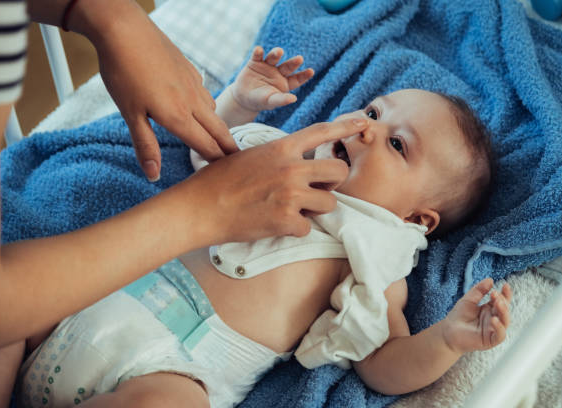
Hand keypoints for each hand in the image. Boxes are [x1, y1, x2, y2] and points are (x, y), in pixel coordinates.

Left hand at [76, 0, 236, 180]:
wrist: (125, 29)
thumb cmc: (123, 72)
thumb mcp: (130, 114)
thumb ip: (145, 145)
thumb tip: (154, 176)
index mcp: (178, 116)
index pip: (206, 145)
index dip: (217, 161)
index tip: (227, 173)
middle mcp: (192, 101)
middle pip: (218, 130)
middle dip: (228, 147)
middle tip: (238, 160)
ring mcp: (193, 83)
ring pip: (213, 110)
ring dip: (218, 126)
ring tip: (217, 136)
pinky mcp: (189, 68)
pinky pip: (204, 92)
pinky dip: (206, 105)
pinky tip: (196, 105)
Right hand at [182, 118, 367, 243]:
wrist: (199, 208)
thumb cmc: (218, 182)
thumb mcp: (249, 156)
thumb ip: (277, 156)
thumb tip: (294, 161)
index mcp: (281, 148)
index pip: (320, 132)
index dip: (344, 127)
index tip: (362, 122)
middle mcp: (290, 167)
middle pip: (338, 171)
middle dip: (331, 184)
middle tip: (314, 191)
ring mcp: (290, 194)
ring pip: (329, 203)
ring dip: (314, 210)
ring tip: (290, 210)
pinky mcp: (286, 221)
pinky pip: (309, 228)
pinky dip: (296, 231)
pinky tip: (276, 225)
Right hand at [231, 46, 313, 112]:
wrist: (243, 98)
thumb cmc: (259, 101)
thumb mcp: (271, 102)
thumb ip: (281, 100)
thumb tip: (294, 99)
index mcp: (285, 83)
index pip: (297, 79)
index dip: (304, 75)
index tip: (311, 71)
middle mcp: (278, 72)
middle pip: (287, 66)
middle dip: (293, 62)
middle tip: (300, 59)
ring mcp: (267, 66)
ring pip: (274, 57)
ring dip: (276, 53)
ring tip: (279, 52)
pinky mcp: (255, 62)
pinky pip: (257, 55)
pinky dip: (258, 52)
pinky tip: (258, 50)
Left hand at [442, 278, 512, 352]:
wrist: (448, 332)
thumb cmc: (458, 316)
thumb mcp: (468, 300)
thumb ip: (479, 290)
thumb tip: (490, 280)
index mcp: (490, 309)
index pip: (502, 300)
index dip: (506, 294)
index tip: (505, 285)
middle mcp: (494, 319)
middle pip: (505, 310)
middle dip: (503, 301)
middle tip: (495, 294)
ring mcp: (493, 329)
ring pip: (505, 321)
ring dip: (504, 312)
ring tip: (498, 303)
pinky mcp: (490, 340)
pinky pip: (500, 335)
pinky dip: (499, 327)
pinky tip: (494, 319)